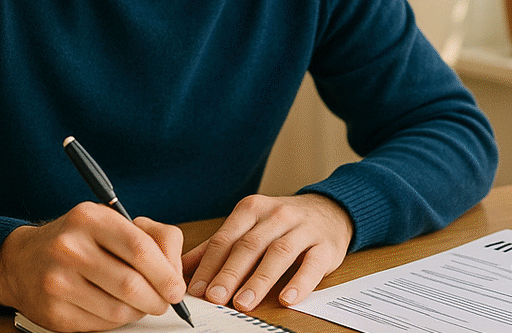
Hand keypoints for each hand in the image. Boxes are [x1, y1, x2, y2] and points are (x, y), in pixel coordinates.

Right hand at [0, 202, 186, 332]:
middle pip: (131, 284)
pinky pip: (101, 324)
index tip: (176, 287)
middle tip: (164, 301)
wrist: (22, 260)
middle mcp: (69, 246)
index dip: (165, 272)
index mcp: (89, 218)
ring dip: (139, 311)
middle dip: (158, 298)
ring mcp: (57, 280)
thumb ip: (152, 237)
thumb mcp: (111, 222)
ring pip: (118, 309)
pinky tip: (114, 307)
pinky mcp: (53, 311)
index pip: (139, 248)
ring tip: (140, 303)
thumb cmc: (77, 239)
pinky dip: (117, 321)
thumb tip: (175, 271)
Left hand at [182, 193, 352, 312]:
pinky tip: (287, 298)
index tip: (197, 289)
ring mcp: (302, 229)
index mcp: (252, 209)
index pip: (226, 238)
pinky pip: (312, 264)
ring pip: (278, 253)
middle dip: (230, 273)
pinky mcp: (325, 245)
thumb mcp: (249, 225)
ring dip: (259, 280)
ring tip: (244, 302)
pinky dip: (300, 282)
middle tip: (216, 297)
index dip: (210, 264)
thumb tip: (182, 268)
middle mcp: (276, 215)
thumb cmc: (281, 223)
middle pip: (249, 245)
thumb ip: (218, 245)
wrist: (329, 210)